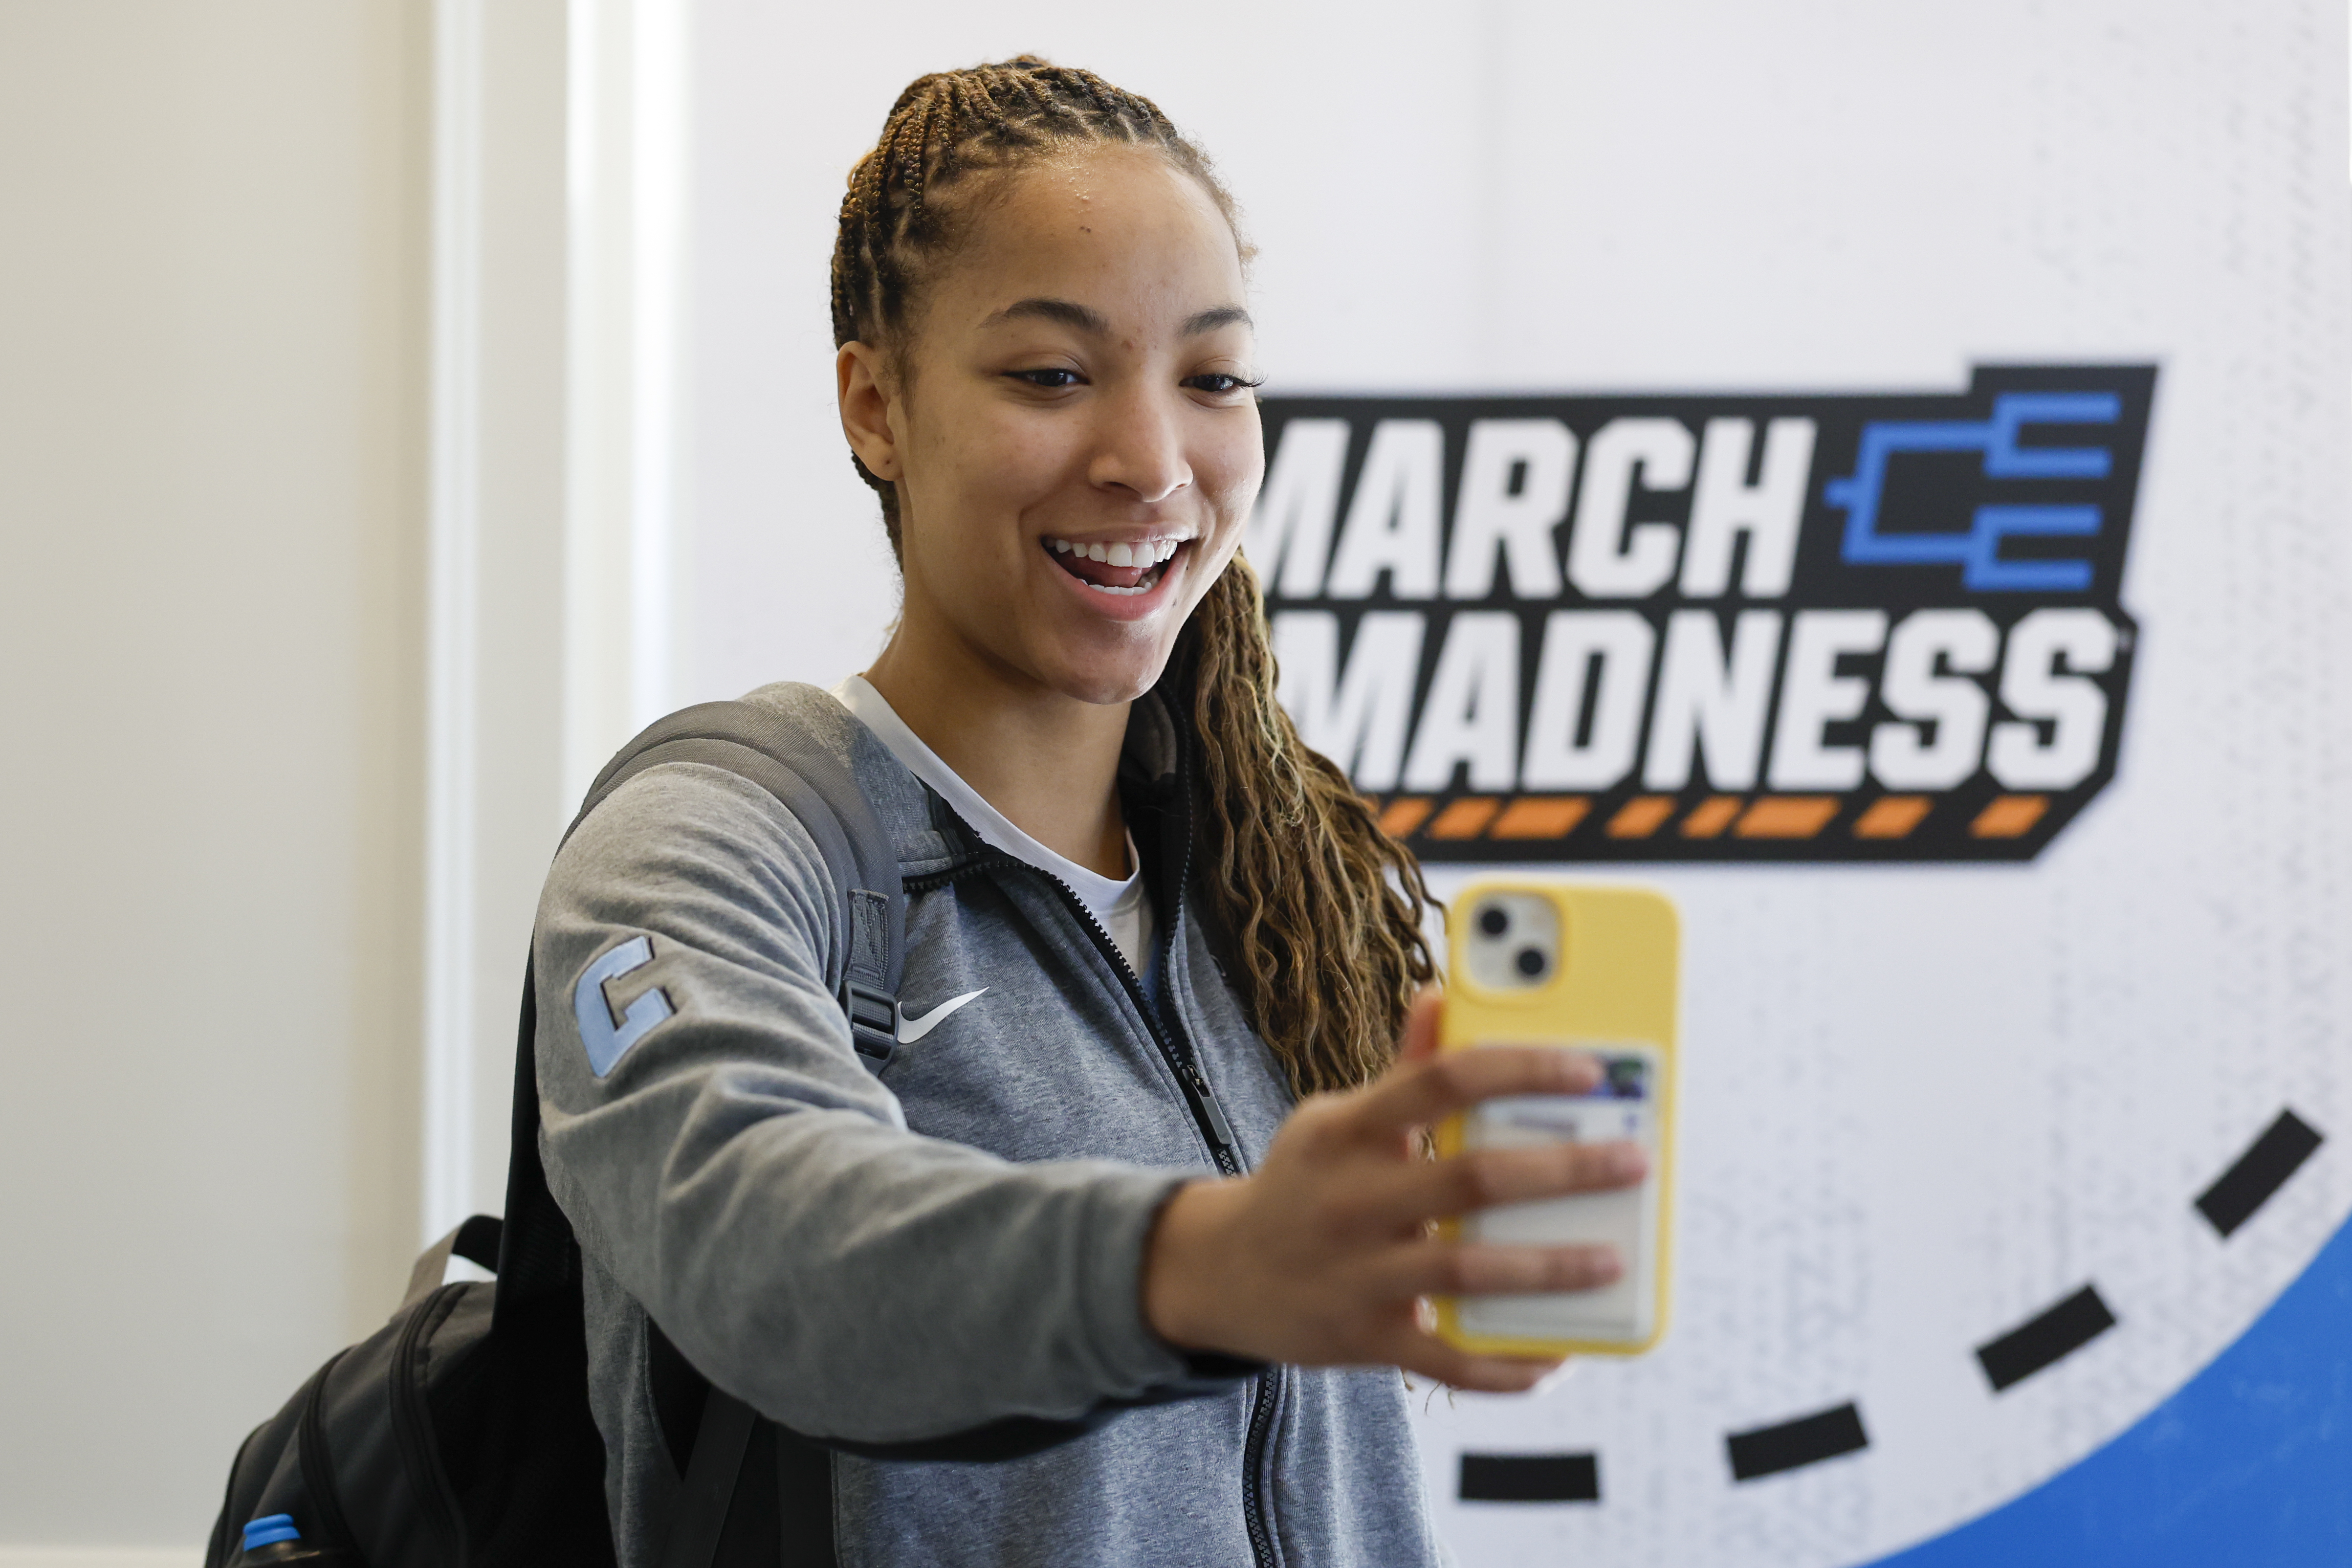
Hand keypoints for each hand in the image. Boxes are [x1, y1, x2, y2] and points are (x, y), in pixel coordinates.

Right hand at [1141, 990, 1646, 1391]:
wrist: (1223, 1272)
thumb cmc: (1306, 1182)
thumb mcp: (1338, 1118)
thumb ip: (1403, 1068)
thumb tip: (1444, 994)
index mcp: (1349, 1130)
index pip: (1442, 1082)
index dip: (1518, 1070)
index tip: (1587, 1072)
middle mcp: (1351, 1199)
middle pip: (1470, 1180)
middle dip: (1561, 1170)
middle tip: (1631, 1162)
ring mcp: (1357, 1273)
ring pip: (1465, 1272)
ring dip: (1547, 1269)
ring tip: (1612, 1259)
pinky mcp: (1365, 1338)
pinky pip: (1445, 1358)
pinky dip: (1505, 1364)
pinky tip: (1558, 1355)